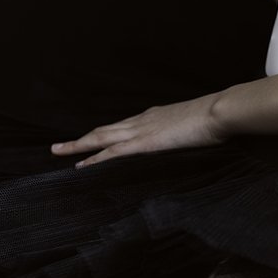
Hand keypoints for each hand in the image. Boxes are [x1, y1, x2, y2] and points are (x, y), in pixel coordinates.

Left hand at [51, 93, 227, 166]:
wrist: (219, 111)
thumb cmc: (213, 119)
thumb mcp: (194, 127)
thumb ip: (183, 134)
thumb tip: (184, 142)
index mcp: (153, 117)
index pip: (121, 126)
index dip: (103, 135)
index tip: (91, 141)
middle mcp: (141, 121)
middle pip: (104, 130)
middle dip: (80, 139)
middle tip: (58, 146)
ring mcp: (141, 131)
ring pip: (101, 138)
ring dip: (78, 145)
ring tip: (59, 151)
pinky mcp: (145, 143)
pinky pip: (113, 152)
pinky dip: (95, 158)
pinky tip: (82, 165)